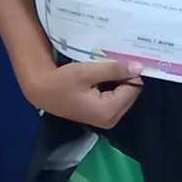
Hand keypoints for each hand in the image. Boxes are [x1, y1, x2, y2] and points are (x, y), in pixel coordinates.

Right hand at [22, 56, 143, 128]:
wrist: (43, 91)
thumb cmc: (63, 81)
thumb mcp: (88, 72)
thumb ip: (114, 70)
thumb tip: (139, 67)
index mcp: (109, 111)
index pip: (134, 87)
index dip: (128, 73)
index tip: (118, 61)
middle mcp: (111, 119)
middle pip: (131, 93)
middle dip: (123, 78)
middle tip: (107, 66)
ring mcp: (107, 119)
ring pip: (124, 95)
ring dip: (117, 82)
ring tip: (102, 71)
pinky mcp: (102, 116)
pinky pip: (116, 98)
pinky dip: (111, 87)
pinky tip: (99, 79)